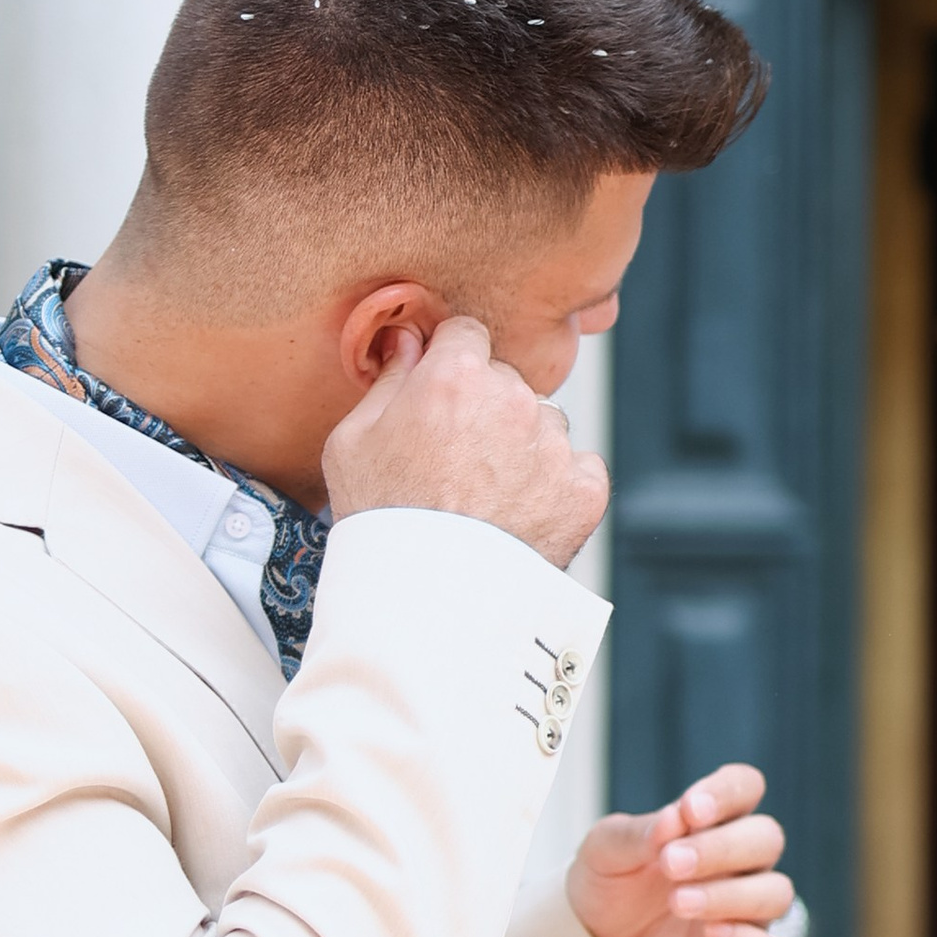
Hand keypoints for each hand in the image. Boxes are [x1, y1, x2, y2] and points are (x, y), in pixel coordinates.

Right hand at [322, 316, 606, 569]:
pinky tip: (520, 517)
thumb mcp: (351, 441)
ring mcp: (554, 446)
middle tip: (458, 462)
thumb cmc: (381, 522)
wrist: (426, 602)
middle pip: (507, 382)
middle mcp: (514, 400)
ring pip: (544, 426)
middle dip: (488, 409)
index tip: (444, 393)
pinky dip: (557, 489)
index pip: (467, 333)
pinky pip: (578, 470)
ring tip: (487, 498)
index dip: (452, 363)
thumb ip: (387, 379)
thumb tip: (408, 339)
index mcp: (456, 375)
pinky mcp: (584, 491)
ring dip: (525, 448)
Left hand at [567, 764, 801, 936]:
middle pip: (766, 838)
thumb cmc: (608, 891)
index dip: (727, 792)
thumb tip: (675, 818)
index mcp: (709, 824)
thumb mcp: (602, 855)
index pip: (744, 788)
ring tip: (677, 902)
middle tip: (671, 863)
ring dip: (730, 894)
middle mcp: (739, 864)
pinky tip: (714, 934)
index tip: (690, 809)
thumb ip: (636, 834)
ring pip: (777, 893)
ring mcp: (747, 914)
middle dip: (721, 848)